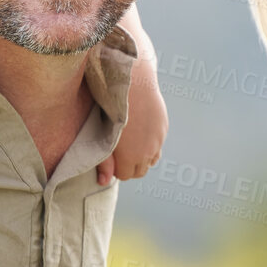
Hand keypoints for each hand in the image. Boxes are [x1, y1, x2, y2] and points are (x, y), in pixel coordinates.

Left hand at [99, 60, 167, 184]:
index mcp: (131, 157)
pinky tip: (140, 131)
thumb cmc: (110, 108)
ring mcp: (158, 140)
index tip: (111, 157)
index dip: (116, 168)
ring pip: (152, 160)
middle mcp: (148, 152)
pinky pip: (158, 144)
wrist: (132, 84)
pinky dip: (151, 144)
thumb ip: (104, 162)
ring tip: (131, 143)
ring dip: (143, 156)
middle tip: (119, 152)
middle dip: (130, 166)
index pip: (125, 176)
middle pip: (140, 171)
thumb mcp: (102, 137)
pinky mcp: (163, 128)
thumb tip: (103, 182)